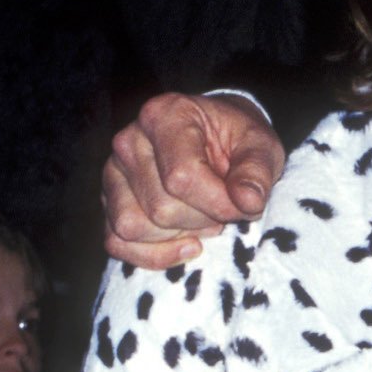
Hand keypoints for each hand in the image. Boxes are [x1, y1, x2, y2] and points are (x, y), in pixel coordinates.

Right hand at [103, 92, 284, 268]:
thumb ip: (257, 171)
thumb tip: (248, 201)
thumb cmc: (238, 142)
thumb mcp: (261, 146)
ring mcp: (114, 173)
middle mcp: (129, 141)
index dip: (218, 203)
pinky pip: (117, 243)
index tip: (244, 204)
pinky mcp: (110, 202)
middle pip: (161, 209)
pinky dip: (154, 255)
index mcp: (164, 116)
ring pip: (135, 227)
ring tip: (202, 217)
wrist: (219, 141)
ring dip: (178, 236)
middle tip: (222, 207)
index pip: (181, 177)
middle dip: (203, 220)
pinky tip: (187, 244)